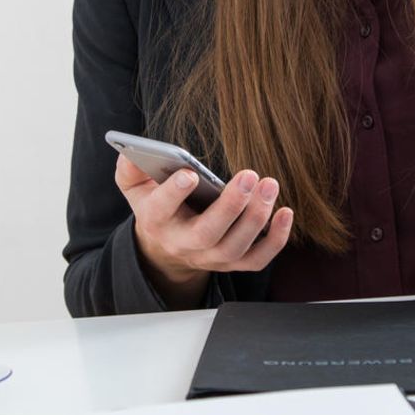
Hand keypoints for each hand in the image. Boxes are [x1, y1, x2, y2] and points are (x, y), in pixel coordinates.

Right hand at [115, 155, 294, 308]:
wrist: (168, 248)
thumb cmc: (158, 208)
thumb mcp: (135, 188)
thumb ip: (129, 169)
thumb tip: (131, 152)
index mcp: (157, 222)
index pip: (160, 211)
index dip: (173, 194)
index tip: (189, 174)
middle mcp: (184, 244)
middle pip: (207, 234)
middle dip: (230, 206)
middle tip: (249, 175)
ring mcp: (211, 257)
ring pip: (235, 247)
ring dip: (256, 217)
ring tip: (269, 185)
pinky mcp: (235, 262)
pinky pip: (258, 259)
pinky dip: (276, 240)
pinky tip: (285, 212)